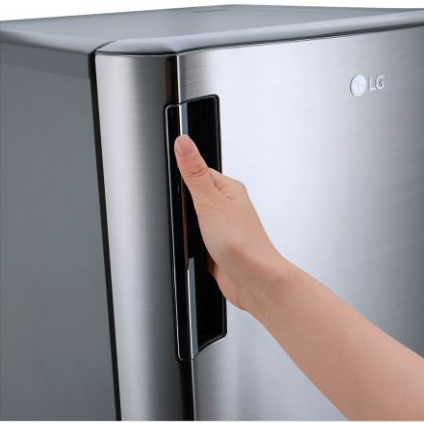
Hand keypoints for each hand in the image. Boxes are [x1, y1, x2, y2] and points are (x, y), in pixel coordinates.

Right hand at [174, 135, 287, 312]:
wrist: (254, 280)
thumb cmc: (242, 242)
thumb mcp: (210, 202)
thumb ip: (194, 173)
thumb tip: (184, 142)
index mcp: (228, 189)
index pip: (197, 170)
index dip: (181, 173)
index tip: (170, 178)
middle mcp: (226, 206)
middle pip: (193, 195)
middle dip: (181, 202)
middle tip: (177, 208)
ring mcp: (221, 227)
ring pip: (193, 218)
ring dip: (186, 225)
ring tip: (184, 228)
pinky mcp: (215, 246)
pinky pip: (195, 238)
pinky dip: (189, 242)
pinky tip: (189, 245)